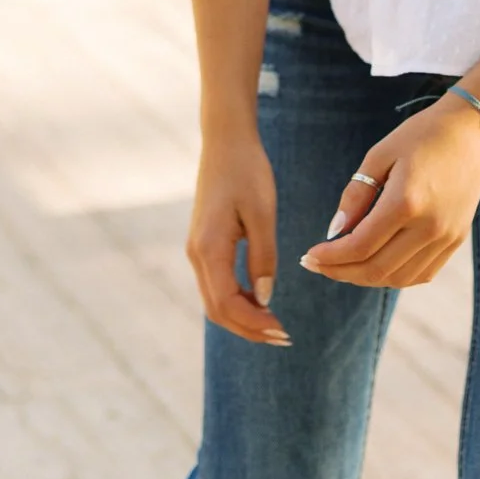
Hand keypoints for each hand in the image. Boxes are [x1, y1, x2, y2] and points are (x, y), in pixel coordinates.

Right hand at [186, 131, 290, 344]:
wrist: (226, 142)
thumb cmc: (247, 172)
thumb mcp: (262, 214)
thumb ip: (263, 258)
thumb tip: (265, 299)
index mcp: (209, 248)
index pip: (227, 303)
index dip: (254, 324)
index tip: (282, 332)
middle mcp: (196, 254)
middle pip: (217, 310)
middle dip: (248, 328)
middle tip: (283, 336)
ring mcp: (197, 251)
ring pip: (214, 300)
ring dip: (243, 317)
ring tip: (274, 324)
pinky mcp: (203, 245)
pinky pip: (216, 285)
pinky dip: (236, 301)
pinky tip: (261, 301)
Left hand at [299, 92, 479, 291]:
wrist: (472, 131)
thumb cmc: (422, 135)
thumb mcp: (380, 154)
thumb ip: (355, 195)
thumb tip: (334, 232)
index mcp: (406, 202)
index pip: (360, 246)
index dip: (330, 257)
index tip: (309, 256)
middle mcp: (429, 226)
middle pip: (377, 270)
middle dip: (341, 273)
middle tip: (318, 265)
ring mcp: (446, 237)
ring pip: (398, 278)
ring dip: (366, 278)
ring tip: (344, 266)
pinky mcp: (456, 240)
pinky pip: (421, 274)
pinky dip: (394, 277)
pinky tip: (376, 264)